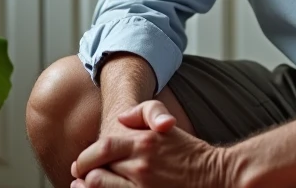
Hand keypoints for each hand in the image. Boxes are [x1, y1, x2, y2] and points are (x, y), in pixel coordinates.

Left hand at [71, 100, 232, 187]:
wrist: (216, 175)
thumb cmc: (190, 152)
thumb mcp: (167, 127)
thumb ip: (141, 115)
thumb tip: (120, 119)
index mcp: (143, 143)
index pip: (102, 149)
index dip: (85, 158)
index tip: (80, 165)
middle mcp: (141, 165)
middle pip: (98, 172)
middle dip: (85, 176)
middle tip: (79, 179)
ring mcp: (145, 186)